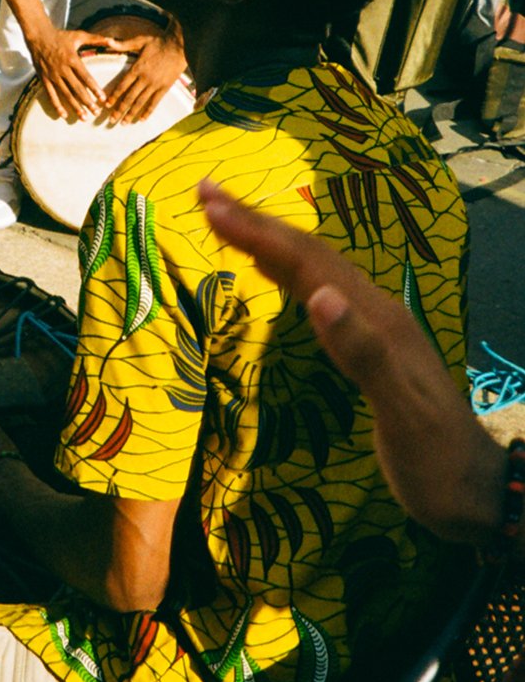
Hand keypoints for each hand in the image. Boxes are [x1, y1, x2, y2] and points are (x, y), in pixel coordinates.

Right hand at [27, 26, 117, 120]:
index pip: (86, 77)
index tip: (102, 99)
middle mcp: (62, 69)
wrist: (38, 36)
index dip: (94, 89)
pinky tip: (64, 115)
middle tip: (96, 113)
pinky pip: (51, 94)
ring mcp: (53, 75)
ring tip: (84, 117)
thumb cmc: (60, 36)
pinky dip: (57, 105)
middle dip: (87, 102)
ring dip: (75, 107)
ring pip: (65, 94)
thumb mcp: (79, 35)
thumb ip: (96, 39)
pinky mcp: (44, 78)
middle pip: (77, 89)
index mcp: (72, 59)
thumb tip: (113, 40)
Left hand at [103, 27, 186, 124]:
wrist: (179, 45)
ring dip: (131, 114)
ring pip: (140, 102)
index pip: (122, 86)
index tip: (106, 105)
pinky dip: (148, 111)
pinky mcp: (165, 87)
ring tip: (124, 123)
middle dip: (119, 110)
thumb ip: (123, 44)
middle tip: (111, 120)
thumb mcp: (140, 41)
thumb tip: (107, 40)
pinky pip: (155, 102)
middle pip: (129, 97)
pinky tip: (142, 119)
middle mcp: (145, 79)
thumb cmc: (158, 42)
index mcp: (137, 68)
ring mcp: (155, 84)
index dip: (113, 97)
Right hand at [198, 179, 506, 550]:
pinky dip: (284, 269)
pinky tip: (268, 268)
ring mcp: (374, 325)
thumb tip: (318, 297)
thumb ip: (362, 353)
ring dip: (267, 237)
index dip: (258, 232)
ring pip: (313, 267)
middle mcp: (376, 310)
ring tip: (224, 215)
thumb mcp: (401, 414)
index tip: (209, 207)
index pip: (308, 263)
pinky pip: (317, 290)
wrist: (477, 491)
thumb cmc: (434, 461)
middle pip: (308, 253)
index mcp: (377, 320)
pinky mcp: (368, 343)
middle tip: (204, 191)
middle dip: (255, 219)